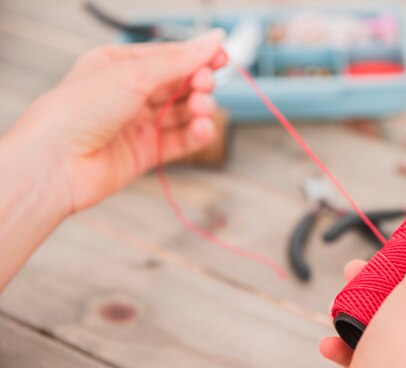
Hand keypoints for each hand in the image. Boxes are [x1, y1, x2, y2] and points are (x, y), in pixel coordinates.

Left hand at [6, 29, 225, 214]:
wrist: (56, 162)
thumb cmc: (76, 112)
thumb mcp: (133, 74)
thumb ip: (179, 60)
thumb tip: (213, 40)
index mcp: (118, 66)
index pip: (169, 57)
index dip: (198, 57)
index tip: (222, 58)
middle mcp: (129, 94)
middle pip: (179, 84)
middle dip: (198, 83)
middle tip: (205, 85)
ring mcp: (138, 124)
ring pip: (182, 113)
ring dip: (199, 109)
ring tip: (202, 109)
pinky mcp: (146, 153)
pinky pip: (180, 141)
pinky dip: (196, 135)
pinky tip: (204, 130)